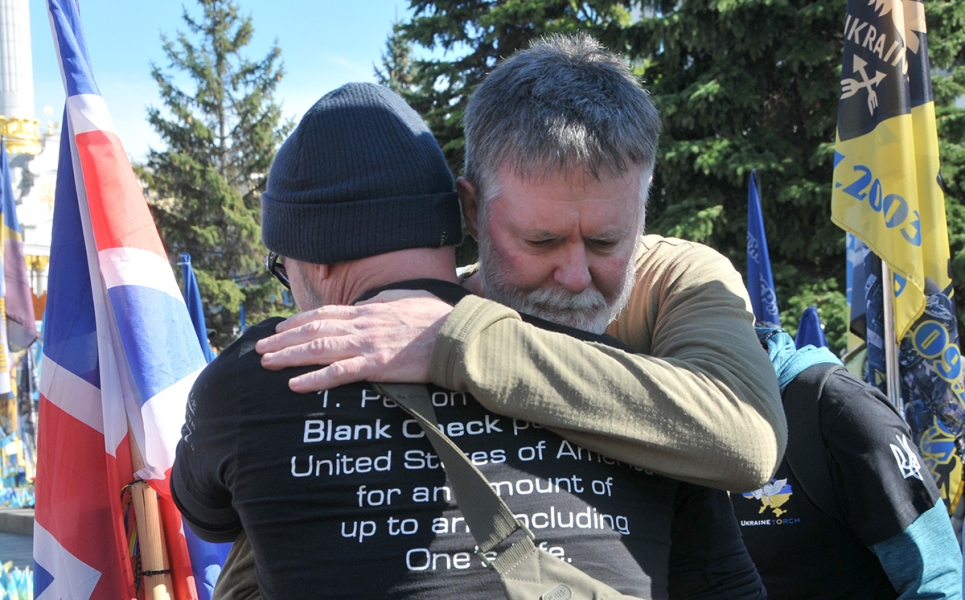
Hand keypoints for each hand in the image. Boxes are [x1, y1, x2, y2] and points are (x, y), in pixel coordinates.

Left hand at [256, 290, 454, 391]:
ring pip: (318, 349)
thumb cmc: (437, 320)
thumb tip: (372, 305)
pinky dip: (314, 379)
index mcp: (369, 311)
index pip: (325, 314)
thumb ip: (384, 305)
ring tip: (266, 364)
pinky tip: (294, 385)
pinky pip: (338, 373)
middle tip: (259, 349)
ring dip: (289, 357)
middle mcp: (362, 325)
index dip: (298, 322)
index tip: (279, 329)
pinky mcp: (376, 365)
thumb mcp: (406, 303)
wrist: (457, 335)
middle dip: (284, 340)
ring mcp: (367, 345)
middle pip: (314, 330)